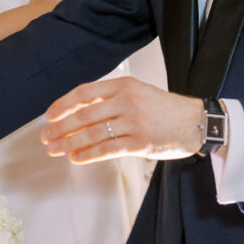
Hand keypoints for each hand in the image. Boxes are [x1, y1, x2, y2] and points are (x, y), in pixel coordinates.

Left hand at [39, 77, 204, 163]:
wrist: (196, 122)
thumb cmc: (165, 109)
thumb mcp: (138, 92)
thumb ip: (111, 99)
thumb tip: (78, 113)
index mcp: (124, 85)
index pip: (85, 93)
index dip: (63, 104)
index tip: (49, 115)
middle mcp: (127, 101)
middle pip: (84, 115)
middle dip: (61, 128)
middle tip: (46, 137)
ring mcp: (134, 122)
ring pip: (92, 134)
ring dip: (69, 143)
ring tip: (55, 150)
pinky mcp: (140, 143)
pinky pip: (107, 149)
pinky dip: (88, 155)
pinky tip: (76, 158)